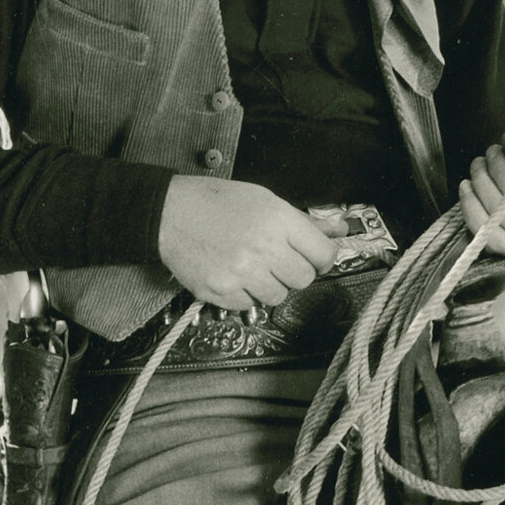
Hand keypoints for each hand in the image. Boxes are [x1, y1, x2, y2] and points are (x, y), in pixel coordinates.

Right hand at [158, 176, 338, 312]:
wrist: (168, 213)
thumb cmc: (212, 202)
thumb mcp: (262, 199)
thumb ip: (301, 221)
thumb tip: (336, 231)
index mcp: (277, 219)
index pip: (323, 254)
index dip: (323, 259)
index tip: (316, 259)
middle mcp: (262, 248)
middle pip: (303, 279)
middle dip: (295, 271)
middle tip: (279, 260)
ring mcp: (241, 273)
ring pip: (278, 296)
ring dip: (270, 285)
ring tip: (252, 266)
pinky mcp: (221, 292)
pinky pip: (249, 305)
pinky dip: (246, 294)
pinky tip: (234, 273)